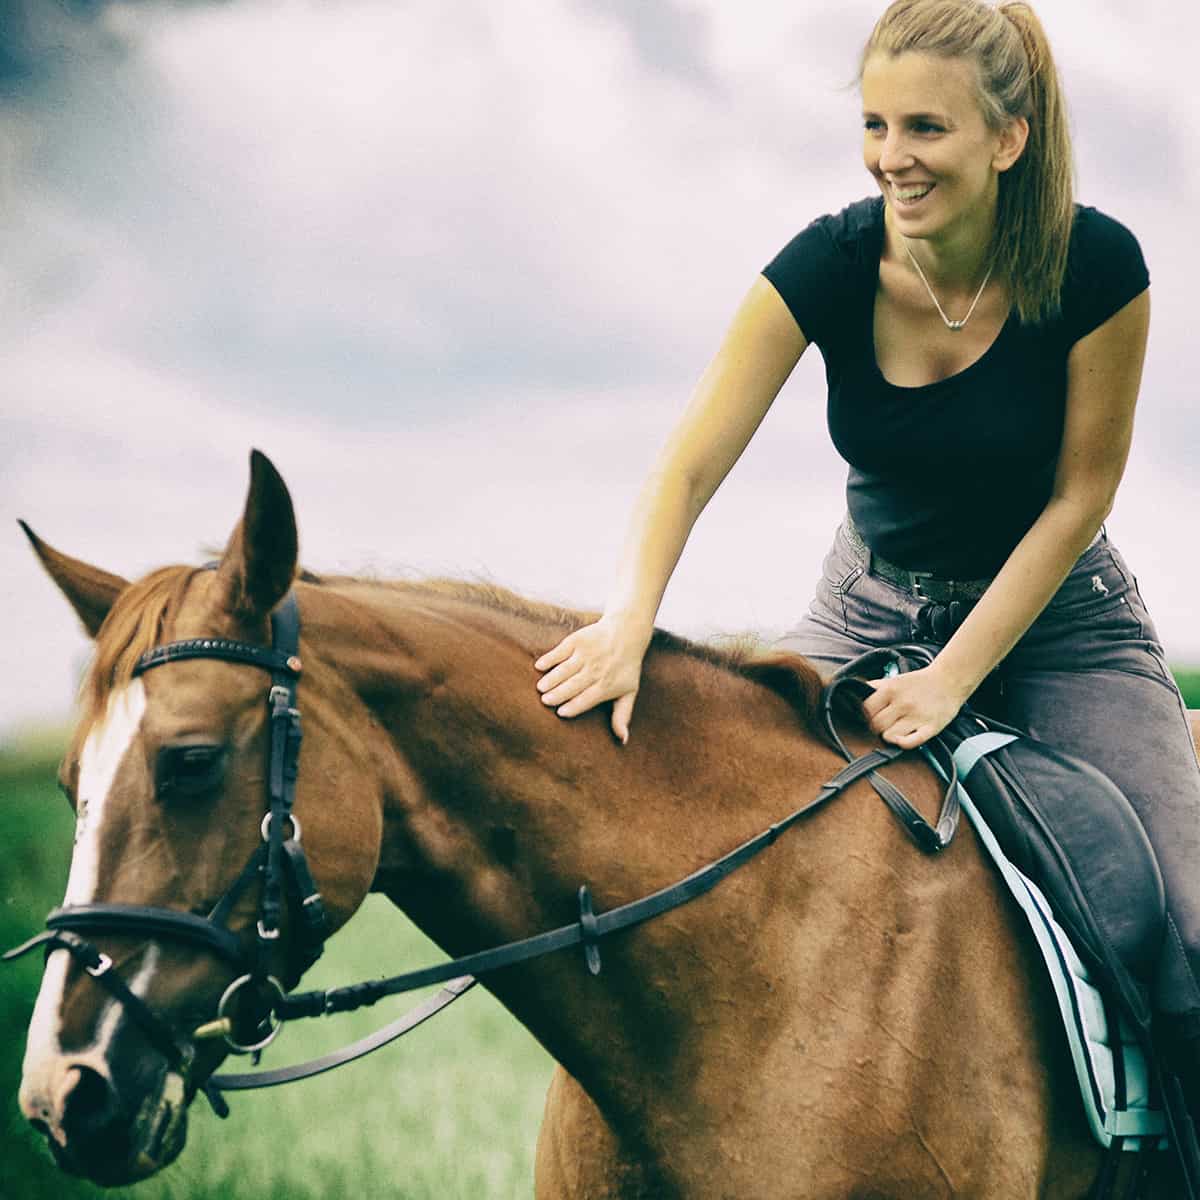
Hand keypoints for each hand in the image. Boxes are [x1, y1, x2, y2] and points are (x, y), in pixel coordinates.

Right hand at [534, 615, 650, 743]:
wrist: (626, 633)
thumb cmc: (625, 668)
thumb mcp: (628, 692)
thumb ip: (622, 716)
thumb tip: (623, 741)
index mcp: (607, 685)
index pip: (587, 698)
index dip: (574, 706)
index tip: (561, 713)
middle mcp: (597, 669)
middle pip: (574, 685)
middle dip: (558, 694)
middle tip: (545, 701)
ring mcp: (587, 654)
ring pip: (565, 669)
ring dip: (551, 679)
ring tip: (540, 688)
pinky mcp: (578, 640)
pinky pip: (561, 651)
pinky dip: (550, 658)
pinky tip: (539, 666)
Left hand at [861, 665, 968, 749]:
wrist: (948, 681)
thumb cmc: (917, 683)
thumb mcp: (893, 680)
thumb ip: (873, 687)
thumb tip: (852, 695)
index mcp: (891, 690)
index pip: (866, 710)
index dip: (866, 716)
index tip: (872, 717)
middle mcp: (903, 703)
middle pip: (875, 725)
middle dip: (876, 727)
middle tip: (884, 724)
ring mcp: (917, 716)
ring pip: (888, 736)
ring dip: (889, 735)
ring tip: (895, 729)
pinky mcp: (931, 728)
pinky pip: (910, 743)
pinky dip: (903, 744)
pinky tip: (902, 739)